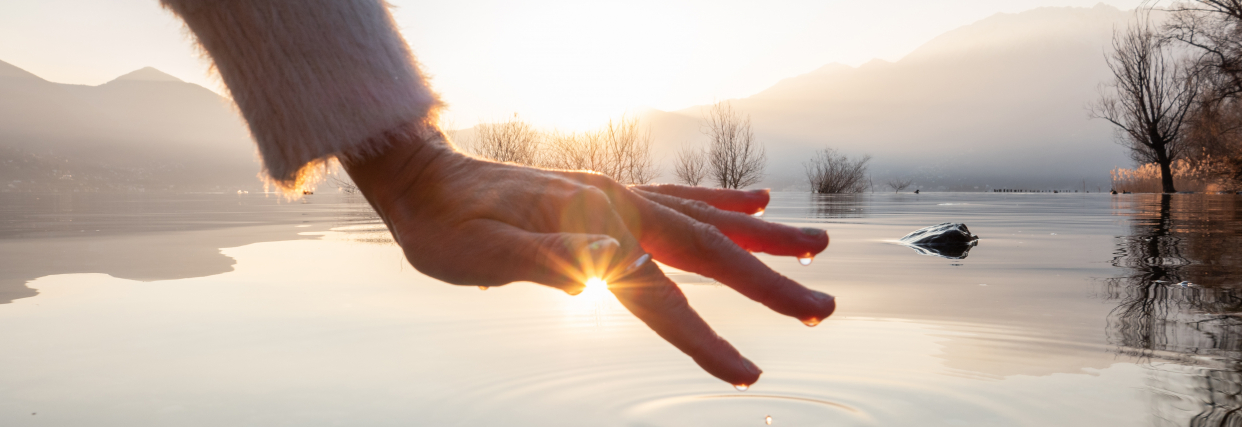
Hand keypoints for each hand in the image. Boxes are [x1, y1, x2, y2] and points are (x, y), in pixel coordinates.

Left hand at [342, 125, 833, 386]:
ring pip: (707, 221)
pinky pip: (682, 199)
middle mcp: (617, 208)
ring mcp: (618, 197)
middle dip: (768, 285)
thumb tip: (602, 270)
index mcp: (593, 230)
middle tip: (824, 310)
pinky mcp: (611, 196)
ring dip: (764, 239)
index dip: (704, 339)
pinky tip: (756, 201)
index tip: (746, 375)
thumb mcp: (481, 252)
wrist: (424, 182)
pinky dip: (724, 204)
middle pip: (707, 252)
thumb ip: (540, 259)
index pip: (661, 297)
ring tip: (816, 250)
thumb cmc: (446, 228)